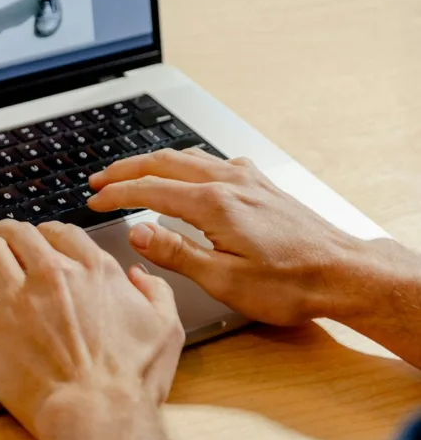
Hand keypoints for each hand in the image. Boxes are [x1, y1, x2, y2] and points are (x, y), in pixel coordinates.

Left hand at [0, 220, 181, 439]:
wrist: (96, 412)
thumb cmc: (129, 381)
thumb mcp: (165, 329)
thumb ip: (155, 292)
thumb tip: (140, 276)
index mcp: (94, 270)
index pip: (62, 232)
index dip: (47, 232)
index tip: (40, 238)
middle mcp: (53, 273)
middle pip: (20, 233)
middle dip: (7, 230)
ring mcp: (17, 294)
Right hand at [87, 148, 364, 325]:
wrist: (345, 274)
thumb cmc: (291, 283)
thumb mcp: (224, 280)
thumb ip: (175, 252)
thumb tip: (137, 231)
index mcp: (213, 204)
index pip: (148, 190)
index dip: (115, 195)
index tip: (94, 201)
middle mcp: (228, 182)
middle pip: (162, 162)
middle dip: (125, 169)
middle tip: (99, 180)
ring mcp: (246, 179)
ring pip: (187, 156)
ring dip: (152, 163)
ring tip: (131, 173)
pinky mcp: (260, 184)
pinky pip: (212, 161)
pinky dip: (184, 163)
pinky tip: (185, 174)